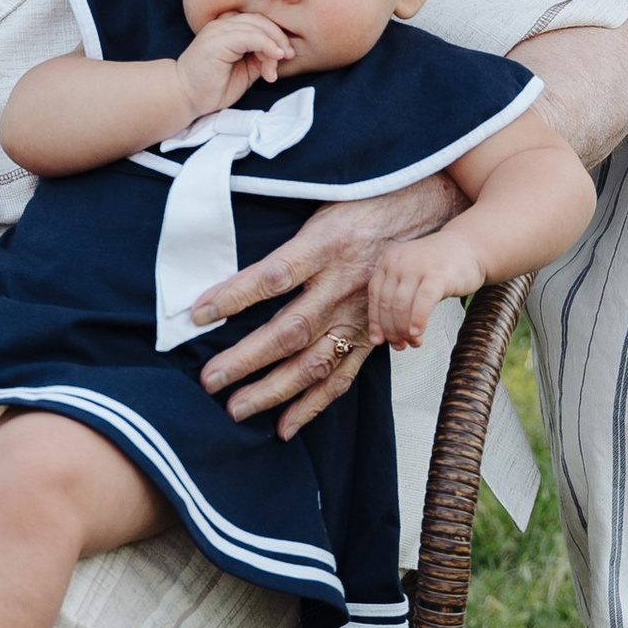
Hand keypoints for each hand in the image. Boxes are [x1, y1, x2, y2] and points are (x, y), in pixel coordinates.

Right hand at [173, 9, 292, 119]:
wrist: (186, 97)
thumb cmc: (212, 86)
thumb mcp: (245, 70)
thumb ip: (260, 59)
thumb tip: (280, 54)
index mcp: (228, 28)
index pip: (259, 22)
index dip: (276, 35)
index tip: (287, 54)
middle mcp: (223, 24)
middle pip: (260, 20)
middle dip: (279, 38)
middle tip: (289, 56)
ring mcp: (219, 30)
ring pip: (257, 26)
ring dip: (274, 44)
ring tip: (278, 62)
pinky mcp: (218, 39)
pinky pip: (250, 36)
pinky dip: (266, 44)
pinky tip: (274, 56)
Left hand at [192, 174, 461, 436]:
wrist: (431, 209)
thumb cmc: (369, 201)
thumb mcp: (326, 202)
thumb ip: (289, 232)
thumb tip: (230, 251)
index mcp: (327, 244)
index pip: (272, 276)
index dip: (234, 296)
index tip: (196, 313)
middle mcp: (343, 284)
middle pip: (289, 331)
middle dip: (246, 360)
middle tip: (209, 381)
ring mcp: (360, 314)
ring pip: (313, 361)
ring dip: (273, 390)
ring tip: (236, 409)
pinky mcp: (372, 333)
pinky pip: (342, 376)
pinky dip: (313, 404)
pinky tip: (286, 425)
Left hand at [368, 231, 488, 352]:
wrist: (471, 247)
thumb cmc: (441, 266)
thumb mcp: (412, 275)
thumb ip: (400, 297)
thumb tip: (389, 332)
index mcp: (389, 261)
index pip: (375, 296)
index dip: (376, 322)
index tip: (378, 340)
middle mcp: (400, 262)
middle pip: (387, 304)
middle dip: (392, 331)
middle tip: (400, 345)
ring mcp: (418, 267)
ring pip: (401, 306)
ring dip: (404, 330)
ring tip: (413, 342)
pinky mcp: (438, 274)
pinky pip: (423, 301)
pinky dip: (418, 320)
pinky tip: (418, 332)